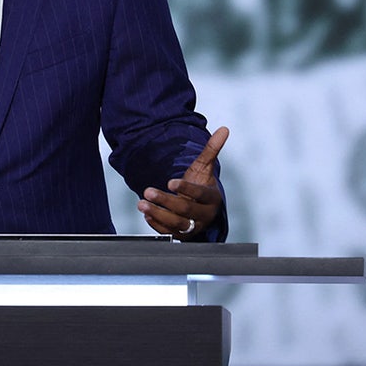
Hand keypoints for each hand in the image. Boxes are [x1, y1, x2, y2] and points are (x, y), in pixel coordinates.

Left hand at [137, 126, 227, 240]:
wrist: (199, 206)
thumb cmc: (201, 184)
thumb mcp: (205, 167)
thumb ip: (212, 149)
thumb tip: (224, 129)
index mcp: (212, 198)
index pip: (200, 194)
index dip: (185, 188)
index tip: (169, 182)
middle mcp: (204, 215)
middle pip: (185, 210)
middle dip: (165, 201)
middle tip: (147, 191)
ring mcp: (193, 227)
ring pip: (176, 224)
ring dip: (158, 214)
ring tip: (141, 204)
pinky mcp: (182, 235)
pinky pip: (169, 233)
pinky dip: (157, 224)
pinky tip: (146, 213)